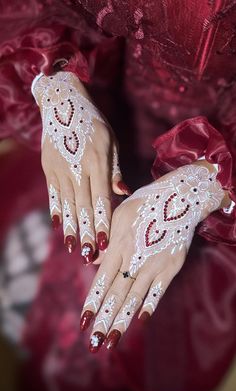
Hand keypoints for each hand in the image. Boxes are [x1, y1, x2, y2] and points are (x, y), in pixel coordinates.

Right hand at [32, 71, 129, 262]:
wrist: (63, 103)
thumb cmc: (94, 124)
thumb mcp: (110, 142)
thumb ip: (115, 170)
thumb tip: (122, 193)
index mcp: (97, 162)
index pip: (101, 200)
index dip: (103, 223)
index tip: (106, 243)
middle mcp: (77, 169)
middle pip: (83, 207)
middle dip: (87, 233)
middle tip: (89, 256)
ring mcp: (60, 169)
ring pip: (66, 205)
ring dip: (70, 228)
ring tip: (73, 248)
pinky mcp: (49, 168)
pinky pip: (53, 193)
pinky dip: (56, 210)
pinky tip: (58, 225)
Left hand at [80, 163, 224, 351]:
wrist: (177, 199)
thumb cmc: (143, 205)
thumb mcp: (117, 218)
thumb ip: (106, 243)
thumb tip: (93, 264)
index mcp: (119, 247)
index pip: (102, 281)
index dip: (93, 304)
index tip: (84, 323)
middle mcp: (135, 259)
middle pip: (117, 295)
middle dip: (105, 322)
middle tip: (95, 345)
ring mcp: (154, 264)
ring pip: (135, 297)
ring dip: (123, 321)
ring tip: (112, 342)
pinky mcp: (171, 266)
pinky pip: (159, 290)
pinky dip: (150, 305)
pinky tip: (140, 320)